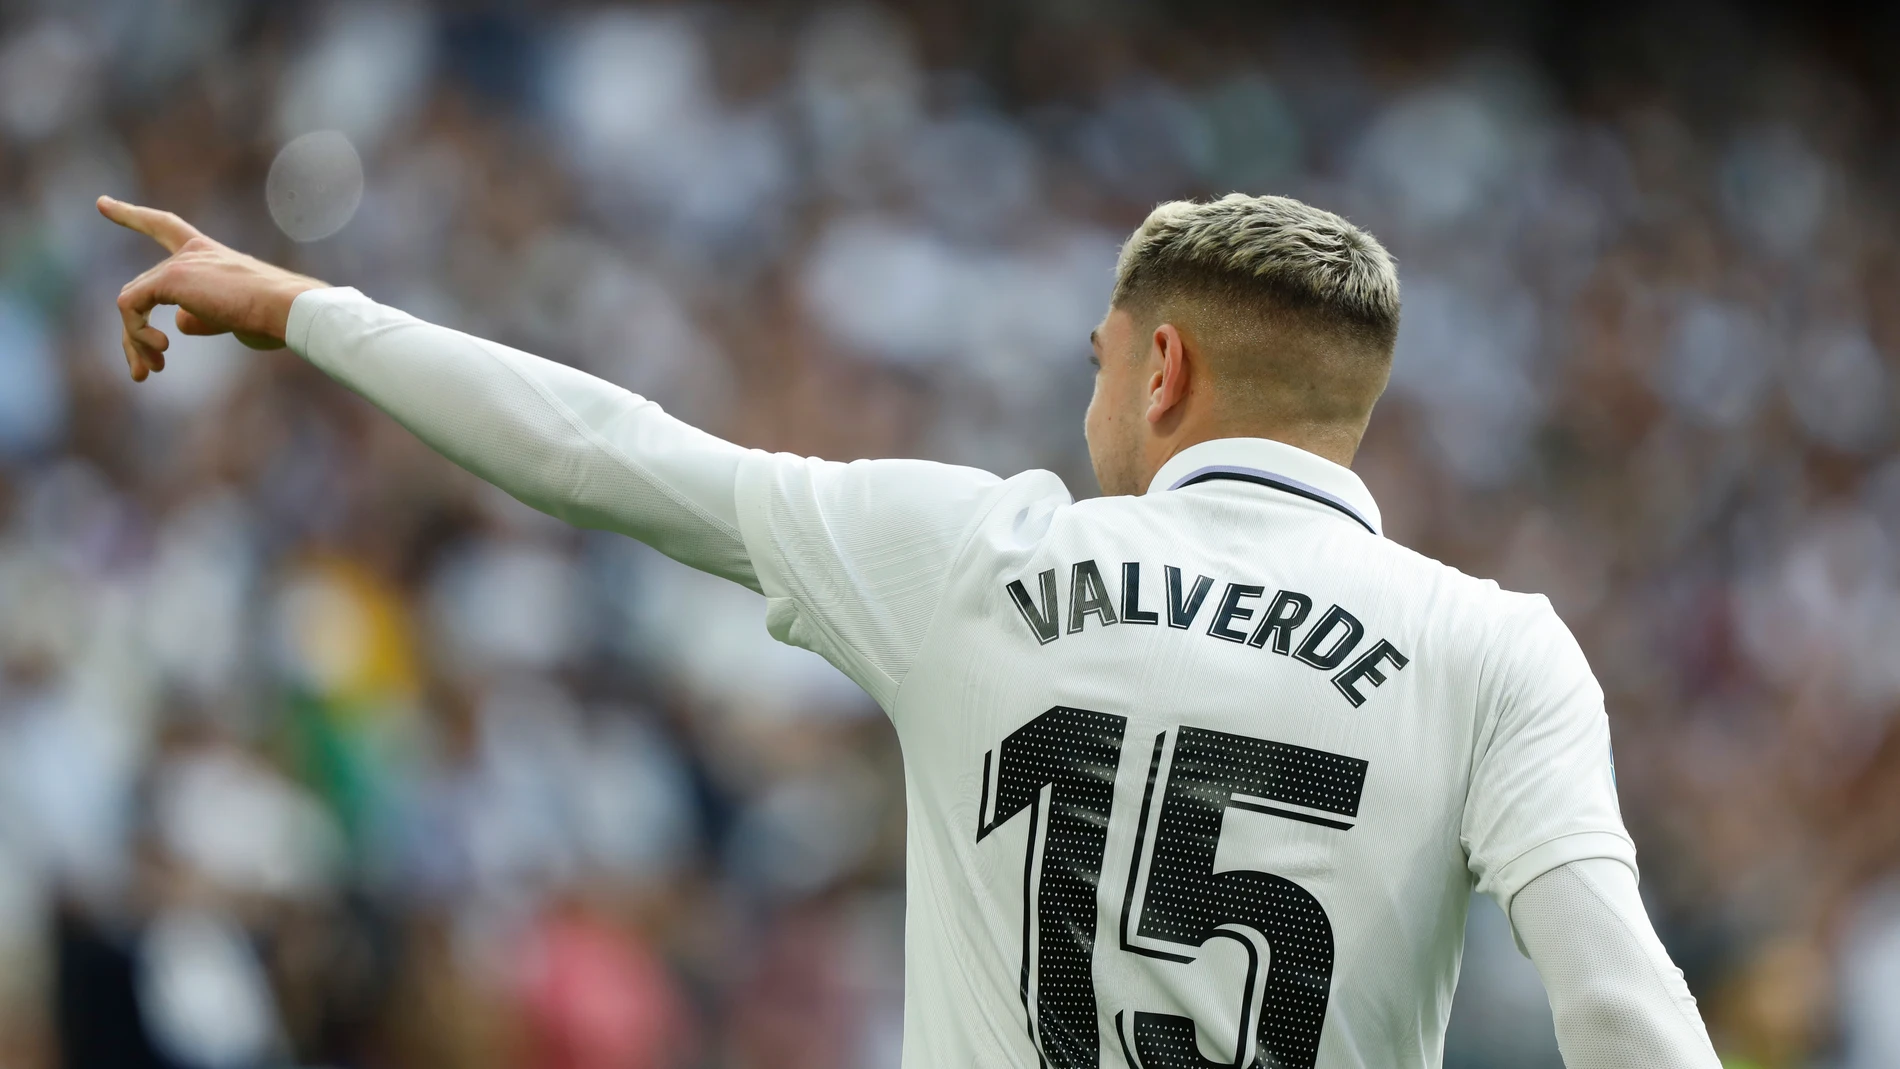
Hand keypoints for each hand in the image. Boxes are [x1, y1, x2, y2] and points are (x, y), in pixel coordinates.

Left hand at [98, 196, 329, 381]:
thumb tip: (177, 322)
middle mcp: (193, 252)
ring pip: (132, 301)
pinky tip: (161, 351)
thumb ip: (203, 316)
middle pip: (142, 286)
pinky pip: (131, 307)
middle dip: (134, 334)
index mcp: (211, 253)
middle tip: (145, 372)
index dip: (132, 216)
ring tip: (151, 370)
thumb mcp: (233, 317)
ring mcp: (181, 263)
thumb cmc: (275, 317)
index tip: (101, 203)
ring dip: (136, 342)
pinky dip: (137, 335)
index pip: (166, 227)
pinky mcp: (173, 278)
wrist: (290, 309)